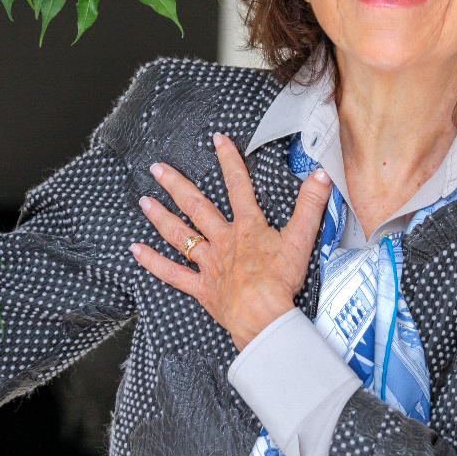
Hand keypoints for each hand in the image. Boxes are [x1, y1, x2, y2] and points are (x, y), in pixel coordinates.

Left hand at [129, 132, 331, 350]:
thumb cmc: (281, 281)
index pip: (238, 186)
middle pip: (196, 206)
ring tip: (144, 201)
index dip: (229, 161)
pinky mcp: (201, 287)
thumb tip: (321, 176)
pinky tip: (135, 251)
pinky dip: (152, 262)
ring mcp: (209, 263)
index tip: (217, 140)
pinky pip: (172, 273)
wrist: (263, 314)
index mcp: (247, 227)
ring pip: (179, 235)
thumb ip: (311, 205)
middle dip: (176, 184)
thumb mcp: (301, 238)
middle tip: (156, 168)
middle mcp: (223, 240)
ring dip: (160, 217)